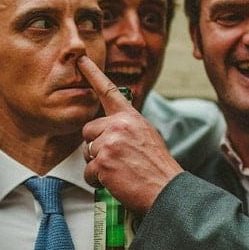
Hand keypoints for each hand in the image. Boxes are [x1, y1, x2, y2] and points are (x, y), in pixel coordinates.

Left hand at [78, 56, 182, 212]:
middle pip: (89, 131)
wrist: (167, 189)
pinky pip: (88, 172)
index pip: (108, 91)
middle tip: (116, 159)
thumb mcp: (146, 136)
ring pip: (88, 152)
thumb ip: (126, 128)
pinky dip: (98, 181)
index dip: (93, 74)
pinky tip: (116, 182)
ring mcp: (109, 143)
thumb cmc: (157, 167)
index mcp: (131, 117)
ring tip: (120, 172)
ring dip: (98, 165)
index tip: (81, 60)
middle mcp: (119, 125)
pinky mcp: (103, 162)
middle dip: (96, 146)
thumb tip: (107, 131)